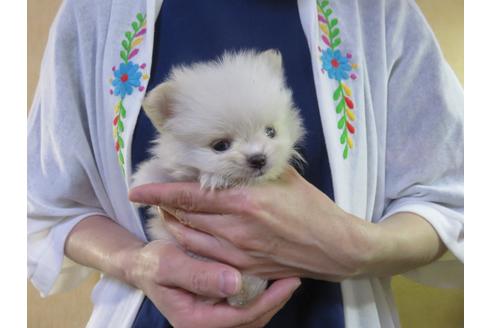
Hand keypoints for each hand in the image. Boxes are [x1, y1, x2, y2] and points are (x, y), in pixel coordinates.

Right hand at [126, 240, 300, 327]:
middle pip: (251, 321)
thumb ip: (198, 275)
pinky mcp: (215, 309)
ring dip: (270, 300)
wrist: (142, 266)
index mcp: (194, 321)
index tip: (290, 281)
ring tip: (287, 278)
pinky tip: (268, 277)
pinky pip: (243, 308)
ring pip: (250, 317)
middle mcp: (205, 325)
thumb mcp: (168, 264)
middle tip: (295, 277)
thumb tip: (235, 282)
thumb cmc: (152, 263)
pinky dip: (259, 295)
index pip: (242, 316)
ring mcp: (211, 318)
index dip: (269, 300)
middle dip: (276, 302)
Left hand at [129, 167, 375, 281]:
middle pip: (185, 218)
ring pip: (191, 240)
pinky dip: (192, 244)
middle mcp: (236, 229)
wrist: (334, 247)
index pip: (190, 195)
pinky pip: (206, 256)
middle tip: (154, 199)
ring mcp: (238, 253)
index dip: (160, 192)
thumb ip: (250, 171)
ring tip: (167, 216)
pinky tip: (191, 235)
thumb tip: (227, 161)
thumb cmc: (312, 207)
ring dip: (175, 227)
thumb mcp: (282, 178)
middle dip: (164, 208)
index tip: (138, 190)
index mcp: (244, 201)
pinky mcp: (243, 268)